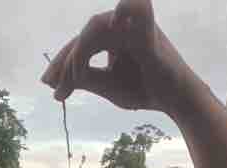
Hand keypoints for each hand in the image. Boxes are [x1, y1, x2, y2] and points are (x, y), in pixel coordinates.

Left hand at [40, 0, 199, 115]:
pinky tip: (111, 23)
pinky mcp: (148, 31)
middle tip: (54, 86)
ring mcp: (133, 26)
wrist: (175, 100)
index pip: (80, 45)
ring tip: (75, 77)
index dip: (63, 65)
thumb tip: (52, 82)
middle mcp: (121, 27)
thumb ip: (84, 79)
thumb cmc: (144, 89)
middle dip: (66, 61)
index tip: (51, 88)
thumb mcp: (107, 85)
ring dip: (81, 51)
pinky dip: (124, 10)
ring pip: (97, 27)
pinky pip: (137, 8)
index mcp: (112, 37)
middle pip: (84, 35)